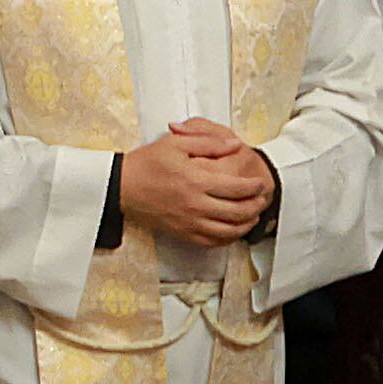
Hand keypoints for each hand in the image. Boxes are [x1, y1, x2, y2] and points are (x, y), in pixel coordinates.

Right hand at [118, 123, 273, 245]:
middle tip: (262, 199)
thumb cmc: (146, 163)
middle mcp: (195, 204)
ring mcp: (189, 222)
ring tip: (252, 215)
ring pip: (229, 231)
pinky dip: (228, 238)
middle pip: (238, 211)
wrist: (120, 187)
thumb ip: (207, 142)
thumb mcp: (174, 143)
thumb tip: (234, 144)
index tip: (260, 183)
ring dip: (246, 224)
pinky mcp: (182, 233)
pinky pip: (212, 241)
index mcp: (195, 181)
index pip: (237, 188)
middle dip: (256, 205)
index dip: (254, 186)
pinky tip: (233, 230)